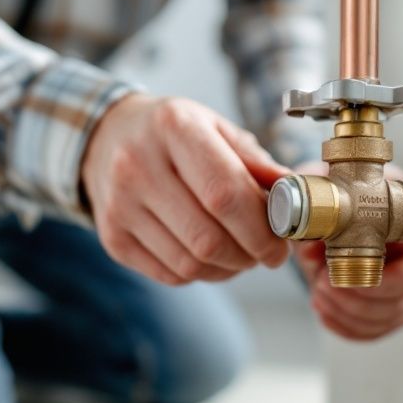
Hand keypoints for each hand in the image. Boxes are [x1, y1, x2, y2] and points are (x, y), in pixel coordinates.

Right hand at [82, 94, 290, 284]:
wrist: (106, 136)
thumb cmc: (173, 133)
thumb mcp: (215, 128)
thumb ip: (255, 162)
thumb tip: (296, 195)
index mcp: (173, 127)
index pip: (224, 194)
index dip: (261, 229)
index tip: (281, 244)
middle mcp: (138, 165)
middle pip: (208, 237)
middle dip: (249, 255)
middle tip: (266, 253)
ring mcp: (119, 205)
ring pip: (190, 263)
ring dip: (227, 268)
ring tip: (240, 253)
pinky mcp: (112, 237)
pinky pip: (170, 274)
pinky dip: (200, 273)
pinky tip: (209, 256)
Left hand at [293, 161, 402, 340]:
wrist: (357, 209)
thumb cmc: (357, 201)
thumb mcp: (339, 198)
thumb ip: (324, 217)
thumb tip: (309, 247)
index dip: (372, 284)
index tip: (332, 275)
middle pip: (397, 304)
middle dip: (352, 300)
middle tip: (319, 283)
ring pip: (384, 321)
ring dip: (344, 312)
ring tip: (317, 292)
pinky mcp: (398, 312)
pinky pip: (374, 332)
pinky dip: (345, 326)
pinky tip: (323, 311)